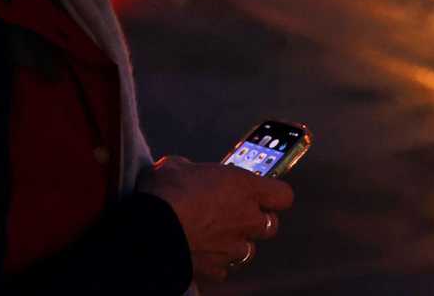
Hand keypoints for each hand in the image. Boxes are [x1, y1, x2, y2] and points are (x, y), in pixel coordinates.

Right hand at [140, 156, 292, 283]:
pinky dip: (215, 260)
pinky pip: (223, 266)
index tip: (262, 190)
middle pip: (270, 225)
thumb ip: (194, 170)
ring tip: (213, 233)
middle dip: (255, 219)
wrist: (150, 229)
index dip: (274, 194)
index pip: (283, 195)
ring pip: (247, 248)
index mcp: (245, 187)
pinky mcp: (217, 268)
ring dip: (235, 241)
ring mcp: (234, 247)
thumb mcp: (178, 165)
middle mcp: (246, 219)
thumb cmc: (166, 191)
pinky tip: (199, 250)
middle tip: (236, 211)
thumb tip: (187, 172)